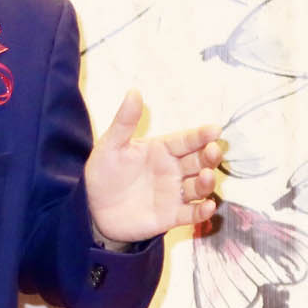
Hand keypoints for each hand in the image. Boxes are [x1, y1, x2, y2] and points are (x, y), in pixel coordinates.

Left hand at [84, 88, 222, 244]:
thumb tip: (134, 91)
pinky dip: (202, 211)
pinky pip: (191, 214)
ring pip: (199, 186)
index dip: (201, 135)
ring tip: (207, 176)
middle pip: (199, 161)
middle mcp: (172, 170)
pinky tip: (207, 206)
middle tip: (213, 150)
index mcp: (161, 150)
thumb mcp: (111, 146)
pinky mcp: (171, 216)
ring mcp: (174, 193)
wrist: (93, 209)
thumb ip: (124, 122)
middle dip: (210, 156)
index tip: (215, 129)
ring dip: (207, 182)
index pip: (186, 140)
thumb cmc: (103, 173)